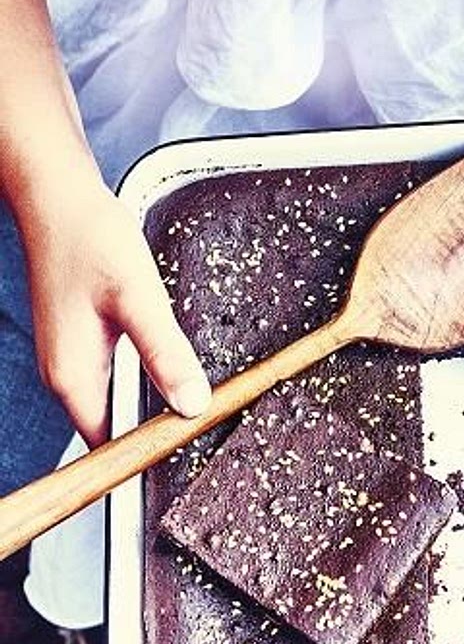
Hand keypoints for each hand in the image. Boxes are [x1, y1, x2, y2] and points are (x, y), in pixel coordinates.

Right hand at [18, 176, 210, 446]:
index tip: (196, 445)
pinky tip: (174, 358)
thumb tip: (192, 404)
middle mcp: (68, 376)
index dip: (151, 451)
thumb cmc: (91, 240)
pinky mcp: (84, 337)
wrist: (60, 200)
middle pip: (118, 425)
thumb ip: (165, 352)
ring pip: (122, 397)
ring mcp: (74, 357)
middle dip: (160, 425)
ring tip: (203, 394)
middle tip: (215, 418)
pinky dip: (148, 370)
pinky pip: (119, 371)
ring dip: (157, 396)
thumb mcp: (139, 297)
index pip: (111, 446)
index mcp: (74, 378)